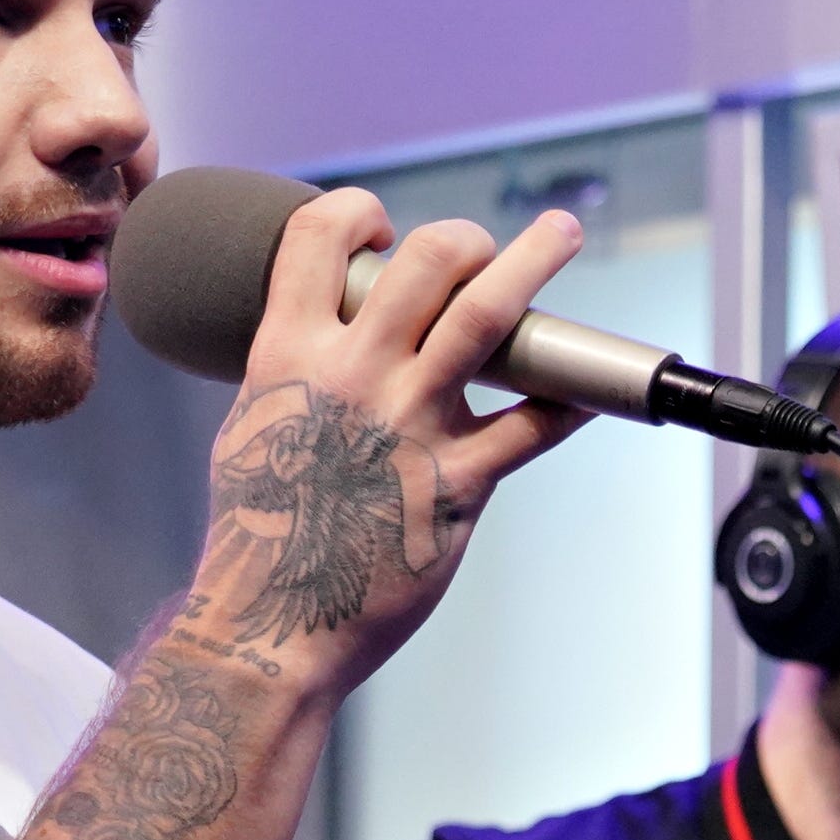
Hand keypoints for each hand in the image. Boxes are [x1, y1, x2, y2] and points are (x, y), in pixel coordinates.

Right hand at [184, 192, 598, 686]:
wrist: (271, 628)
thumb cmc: (259, 539)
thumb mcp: (255, 427)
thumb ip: (300, 373)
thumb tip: (332, 340)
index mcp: (289, 354)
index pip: (321, 236)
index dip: (357, 211)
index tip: (382, 227)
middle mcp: (353, 374)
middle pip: (429, 258)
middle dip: (465, 239)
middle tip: (481, 250)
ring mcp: (411, 424)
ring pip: (488, 315)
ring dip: (534, 260)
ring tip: (559, 233)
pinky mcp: (458, 483)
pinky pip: (534, 425)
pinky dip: (568, 401)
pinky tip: (584, 393)